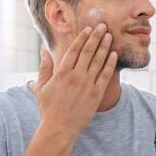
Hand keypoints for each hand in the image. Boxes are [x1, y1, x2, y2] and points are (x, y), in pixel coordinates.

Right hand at [31, 23, 117, 138]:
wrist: (59, 129)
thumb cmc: (48, 109)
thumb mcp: (41, 88)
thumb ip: (44, 68)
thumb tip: (43, 50)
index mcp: (61, 73)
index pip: (74, 50)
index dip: (82, 38)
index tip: (88, 28)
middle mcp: (75, 77)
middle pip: (88, 52)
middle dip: (96, 37)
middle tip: (103, 26)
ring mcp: (87, 85)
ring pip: (98, 61)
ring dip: (104, 47)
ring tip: (110, 36)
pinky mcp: (96, 94)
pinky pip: (105, 75)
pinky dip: (110, 64)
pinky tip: (114, 54)